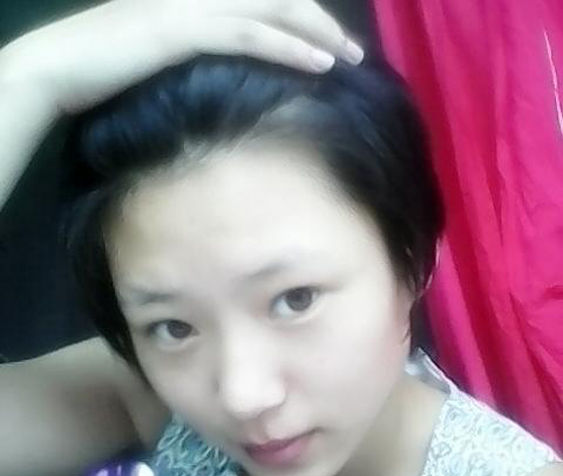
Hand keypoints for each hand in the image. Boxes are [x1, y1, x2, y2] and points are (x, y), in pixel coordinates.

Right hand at [5, 0, 363, 116]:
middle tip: (354, 54)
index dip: (300, 18)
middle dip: (321, 23)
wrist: (56, 68)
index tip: (328, 45)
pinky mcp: (182, 31)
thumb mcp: (153, 53)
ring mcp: (191, 8)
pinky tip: (318, 65)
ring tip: (349, 59)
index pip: (261, 0)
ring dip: (317, 35)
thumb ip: (189, 51)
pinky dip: (288, 48)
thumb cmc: (100, 69)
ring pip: (272, 10)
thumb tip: (219, 72)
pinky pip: (250, 35)